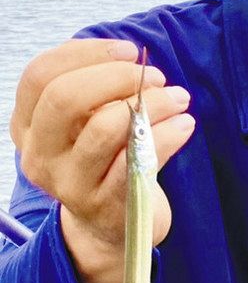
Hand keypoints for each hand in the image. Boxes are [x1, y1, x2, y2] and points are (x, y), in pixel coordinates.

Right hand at [10, 38, 194, 282]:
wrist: (112, 232)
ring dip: (151, 104)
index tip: (128, 49)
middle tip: (155, 76)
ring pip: (105, 127)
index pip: (41, 75)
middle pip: (65, 98)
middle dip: (117, 76)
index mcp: (27, 127)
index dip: (85, 54)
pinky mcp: (106, 206)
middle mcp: (39, 157)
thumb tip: (128, 56)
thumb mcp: (86, 126)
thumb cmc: (105, 164)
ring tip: (178, 99)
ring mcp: (70, 185)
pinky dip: (168, 134)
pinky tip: (185, 124)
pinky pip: (137, 159)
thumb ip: (95, 90)